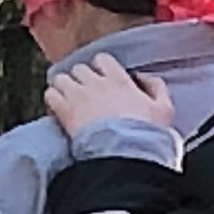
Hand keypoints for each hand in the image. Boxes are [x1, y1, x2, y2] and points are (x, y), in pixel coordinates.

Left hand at [46, 54, 176, 142]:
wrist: (124, 154)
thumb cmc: (145, 136)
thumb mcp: (164, 110)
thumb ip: (156, 87)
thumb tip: (143, 76)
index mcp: (120, 81)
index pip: (103, 59)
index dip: (99, 68)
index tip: (101, 78)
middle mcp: (97, 84)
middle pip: (80, 68)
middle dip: (80, 78)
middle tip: (84, 92)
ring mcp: (78, 96)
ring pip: (61, 78)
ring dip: (63, 87)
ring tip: (67, 99)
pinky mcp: (64, 111)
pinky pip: (49, 95)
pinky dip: (52, 99)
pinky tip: (58, 109)